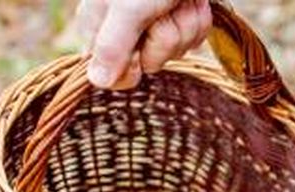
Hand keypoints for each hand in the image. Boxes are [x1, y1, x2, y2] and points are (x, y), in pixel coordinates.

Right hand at [77, 0, 211, 89]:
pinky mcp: (179, 18)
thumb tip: (96, 81)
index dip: (130, 69)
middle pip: (150, 64)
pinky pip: (193, 37)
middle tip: (162, 11)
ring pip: (176, 50)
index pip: (110, 74)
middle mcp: (126, 28)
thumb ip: (112, 44)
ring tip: (179, 1)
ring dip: (185, 26)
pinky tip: (194, 1)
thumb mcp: (128, 7)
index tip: (138, 54)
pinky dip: (198, 20)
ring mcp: (155, 23)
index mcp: (99, 25)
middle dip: (165, 38)